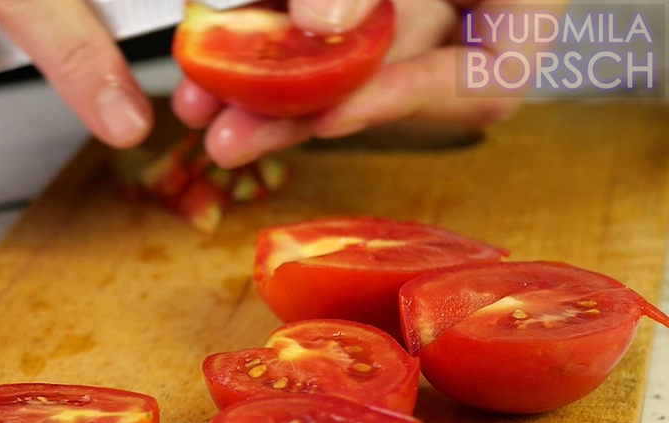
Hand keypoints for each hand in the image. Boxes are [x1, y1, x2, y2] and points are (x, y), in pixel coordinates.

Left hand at [173, 0, 549, 166]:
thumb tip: (323, 17)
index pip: (492, 75)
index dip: (408, 99)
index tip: (334, 117)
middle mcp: (473, 6)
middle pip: (392, 68)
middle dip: (299, 103)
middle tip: (227, 138)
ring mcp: (420, 5)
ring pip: (345, 55)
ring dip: (267, 83)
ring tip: (202, 108)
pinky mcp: (358, 4)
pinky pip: (318, 22)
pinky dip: (267, 38)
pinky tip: (211, 60)